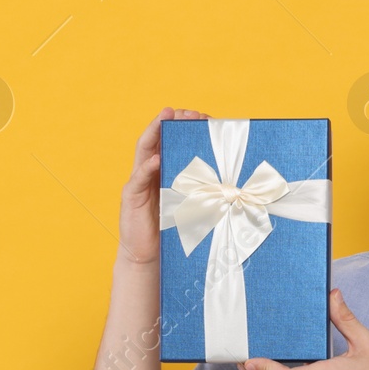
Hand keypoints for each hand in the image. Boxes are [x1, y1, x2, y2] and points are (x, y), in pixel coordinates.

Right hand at [119, 106, 208, 265]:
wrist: (148, 257)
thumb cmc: (173, 231)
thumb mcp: (192, 205)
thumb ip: (205, 190)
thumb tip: (238, 183)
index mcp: (166, 170)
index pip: (174, 141)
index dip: (186, 127)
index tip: (204, 117)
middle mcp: (150, 171)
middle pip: (158, 138)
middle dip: (172, 121)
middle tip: (188, 112)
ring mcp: (138, 182)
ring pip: (145, 149)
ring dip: (155, 130)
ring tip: (167, 116)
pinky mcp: (130, 197)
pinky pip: (137, 178)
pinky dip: (146, 168)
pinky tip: (156, 160)